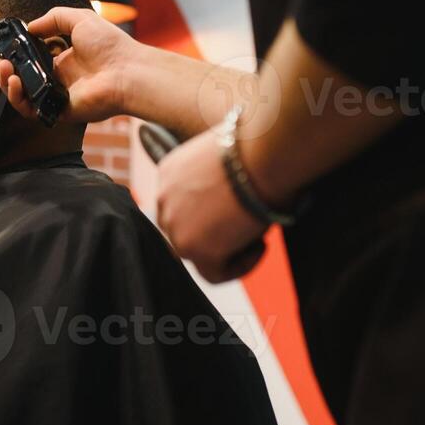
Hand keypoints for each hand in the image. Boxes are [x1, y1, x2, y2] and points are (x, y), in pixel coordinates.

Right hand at [0, 7, 136, 123]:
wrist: (127, 71)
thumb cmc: (110, 44)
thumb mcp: (80, 18)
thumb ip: (54, 18)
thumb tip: (30, 27)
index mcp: (64, 60)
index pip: (32, 62)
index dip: (16, 57)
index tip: (4, 49)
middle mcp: (59, 80)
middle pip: (23, 80)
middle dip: (6, 72)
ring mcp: (58, 97)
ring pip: (23, 97)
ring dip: (7, 84)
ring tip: (3, 70)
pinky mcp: (59, 112)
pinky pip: (33, 111)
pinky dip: (19, 99)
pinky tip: (15, 83)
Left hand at [156, 130, 267, 282]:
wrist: (261, 156)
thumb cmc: (257, 150)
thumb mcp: (225, 159)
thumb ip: (216, 181)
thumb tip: (232, 202)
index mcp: (169, 173)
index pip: (179, 206)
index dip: (209, 214)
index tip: (236, 209)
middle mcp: (163, 199)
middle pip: (184, 231)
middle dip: (215, 233)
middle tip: (246, 226)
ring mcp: (175, 226)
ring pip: (198, 254)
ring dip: (229, 250)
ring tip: (257, 234)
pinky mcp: (193, 248)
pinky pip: (215, 274)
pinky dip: (241, 266)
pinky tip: (260, 246)